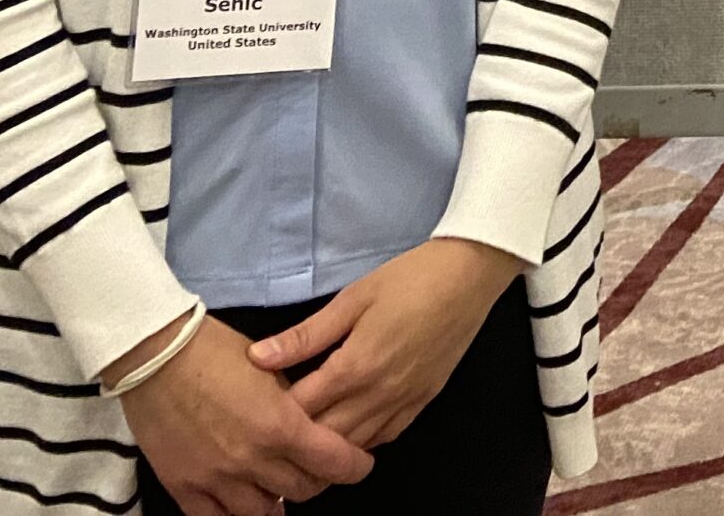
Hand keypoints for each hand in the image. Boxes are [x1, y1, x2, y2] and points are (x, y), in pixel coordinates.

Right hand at [112, 315, 371, 513]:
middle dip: (318, 479)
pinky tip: (243, 502)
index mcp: (281, 425)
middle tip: (315, 468)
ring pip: (264, 513)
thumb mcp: (271, 368)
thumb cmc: (215, 350)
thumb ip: (294, 402)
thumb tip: (311, 424)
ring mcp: (217, 478)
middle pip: (304, 490)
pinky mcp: (184, 487)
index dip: (355, 466)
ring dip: (278, 499)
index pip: (334, 463)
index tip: (359, 463)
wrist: (156, 354)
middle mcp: (253, 459)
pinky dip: (235, 514)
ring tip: (279, 485)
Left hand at [249, 239, 523, 450]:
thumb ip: (306, 334)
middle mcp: (379, 394)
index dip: (272, 414)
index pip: (301, 409)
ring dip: (327, 446)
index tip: (253, 409)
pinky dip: (361, 440)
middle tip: (272, 430)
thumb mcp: (353, 297)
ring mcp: (403, 402)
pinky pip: (384, 437)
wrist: (470, 276)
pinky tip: (347, 429)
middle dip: (295, 438)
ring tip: (302, 438)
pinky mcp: (422, 402)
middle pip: (325, 437)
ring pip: (355, 445)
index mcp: (356, 366)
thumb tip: (259, 357)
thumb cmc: (411, 278)